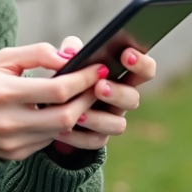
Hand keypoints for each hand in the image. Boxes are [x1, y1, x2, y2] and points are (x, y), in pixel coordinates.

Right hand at [0, 43, 105, 160]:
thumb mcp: (2, 60)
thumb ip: (37, 53)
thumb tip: (71, 57)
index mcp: (3, 91)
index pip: (58, 89)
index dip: (83, 80)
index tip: (98, 69)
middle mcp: (8, 121)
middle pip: (66, 116)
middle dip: (88, 99)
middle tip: (99, 85)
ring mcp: (13, 142)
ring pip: (61, 131)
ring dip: (79, 114)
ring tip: (85, 97)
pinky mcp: (16, 155)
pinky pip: (49, 141)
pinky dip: (60, 127)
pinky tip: (64, 112)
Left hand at [51, 37, 156, 152]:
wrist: (47, 106)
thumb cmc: (65, 75)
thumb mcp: (64, 58)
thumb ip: (68, 50)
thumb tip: (70, 52)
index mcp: (121, 75)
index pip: (145, 69)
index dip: (141, 63)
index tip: (125, 55)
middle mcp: (121, 98)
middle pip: (134, 99)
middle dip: (118, 93)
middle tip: (99, 87)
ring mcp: (111, 119)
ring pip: (118, 125)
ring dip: (99, 119)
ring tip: (78, 114)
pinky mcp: (96, 138)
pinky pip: (95, 141)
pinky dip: (79, 137)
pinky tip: (63, 130)